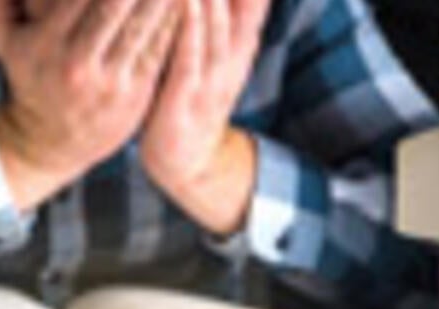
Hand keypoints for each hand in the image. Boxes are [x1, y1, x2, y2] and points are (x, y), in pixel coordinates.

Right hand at [0, 0, 180, 209]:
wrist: (49, 144)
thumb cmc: (30, 79)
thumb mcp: (6, 42)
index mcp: (45, 43)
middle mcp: (77, 63)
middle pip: (117, 4)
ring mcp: (109, 81)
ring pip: (145, 25)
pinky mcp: (135, 94)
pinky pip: (159, 50)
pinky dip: (174, 20)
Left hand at [140, 0, 268, 201]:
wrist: (185, 162)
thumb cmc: (187, 99)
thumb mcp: (213, 53)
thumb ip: (218, 20)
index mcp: (240, 43)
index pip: (252, 1)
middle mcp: (231, 56)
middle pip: (239, 5)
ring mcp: (211, 78)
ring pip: (215, 25)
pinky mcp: (186, 97)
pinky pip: (189, 56)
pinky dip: (190, 29)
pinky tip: (187, 2)